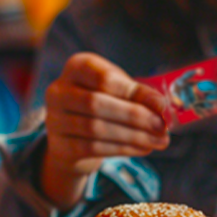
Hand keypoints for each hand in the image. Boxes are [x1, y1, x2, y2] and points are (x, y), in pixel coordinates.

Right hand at [39, 52, 167, 209]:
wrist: (73, 136)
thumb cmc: (102, 104)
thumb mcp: (118, 90)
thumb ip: (137, 94)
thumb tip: (161, 106)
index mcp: (76, 67)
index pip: (103, 78)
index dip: (134, 92)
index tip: (161, 105)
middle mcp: (58, 91)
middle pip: (96, 103)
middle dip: (134, 116)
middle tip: (161, 126)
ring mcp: (55, 119)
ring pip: (95, 129)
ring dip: (133, 136)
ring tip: (158, 140)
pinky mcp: (59, 146)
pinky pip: (92, 148)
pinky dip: (123, 149)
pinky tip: (143, 148)